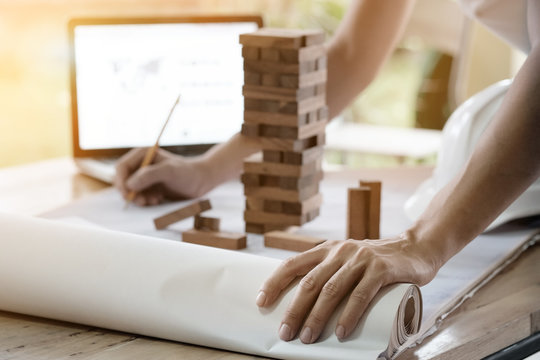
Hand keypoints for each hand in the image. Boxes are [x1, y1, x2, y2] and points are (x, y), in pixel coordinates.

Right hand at [114, 147, 209, 205]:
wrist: (202, 181)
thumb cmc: (187, 173)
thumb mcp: (169, 171)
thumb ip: (149, 175)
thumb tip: (130, 184)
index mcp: (142, 155)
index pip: (121, 168)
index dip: (121, 181)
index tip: (129, 194)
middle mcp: (141, 164)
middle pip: (123, 180)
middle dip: (130, 192)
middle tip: (143, 201)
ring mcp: (145, 176)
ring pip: (131, 190)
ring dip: (139, 198)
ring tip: (154, 200)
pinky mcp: (150, 187)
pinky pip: (140, 196)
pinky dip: (145, 200)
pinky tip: (158, 200)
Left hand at [255, 233, 438, 343]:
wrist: (416, 247)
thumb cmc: (376, 262)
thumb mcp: (348, 261)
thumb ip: (331, 274)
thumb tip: (305, 305)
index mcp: (327, 250)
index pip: (293, 264)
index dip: (274, 282)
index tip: (261, 302)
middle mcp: (340, 251)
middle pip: (309, 282)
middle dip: (294, 310)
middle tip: (285, 333)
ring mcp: (360, 258)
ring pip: (331, 290)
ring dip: (317, 317)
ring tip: (308, 337)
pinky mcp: (381, 269)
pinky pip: (361, 294)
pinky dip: (349, 314)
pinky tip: (341, 332)